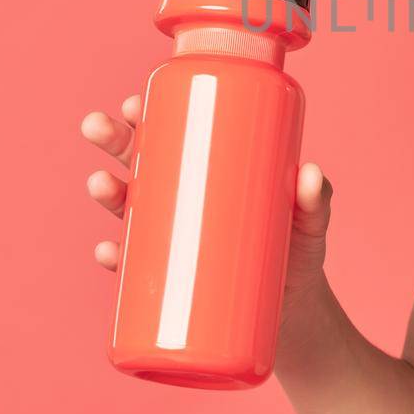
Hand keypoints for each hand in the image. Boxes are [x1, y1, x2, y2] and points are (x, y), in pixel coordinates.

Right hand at [81, 95, 334, 307]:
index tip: (134, 102)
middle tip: (97, 127)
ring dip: (107, 192)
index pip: (173, 132)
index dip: (148, 114)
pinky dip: (115, 260)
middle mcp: (183, 198)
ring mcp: (172, 238)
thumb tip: (310, 175)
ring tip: (101, 184)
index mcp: (209, 169)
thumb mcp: (310, 220)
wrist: (294, 311)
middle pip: (139, 161)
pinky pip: (131, 269)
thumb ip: (315, 199)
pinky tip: (107, 253)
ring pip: (128, 208)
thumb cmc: (298, 249)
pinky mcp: (169, 280)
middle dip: (113, 140)